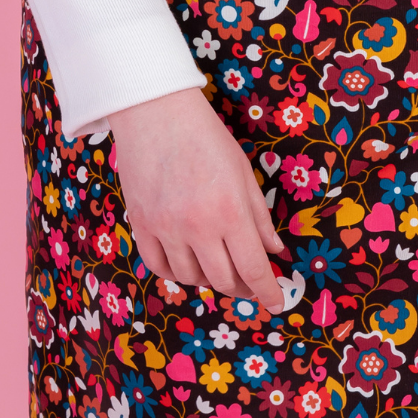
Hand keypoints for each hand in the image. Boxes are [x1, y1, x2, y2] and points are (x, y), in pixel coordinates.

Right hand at [108, 88, 288, 313]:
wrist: (156, 113)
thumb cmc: (206, 137)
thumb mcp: (243, 172)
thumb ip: (259, 216)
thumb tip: (273, 249)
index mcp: (230, 211)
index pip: (253, 267)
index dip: (266, 291)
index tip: (276, 303)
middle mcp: (197, 226)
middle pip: (222, 280)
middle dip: (241, 288)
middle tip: (248, 283)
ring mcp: (165, 228)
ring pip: (190, 277)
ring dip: (209, 279)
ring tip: (219, 267)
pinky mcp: (141, 225)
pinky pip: (159, 266)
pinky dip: (176, 273)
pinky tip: (187, 264)